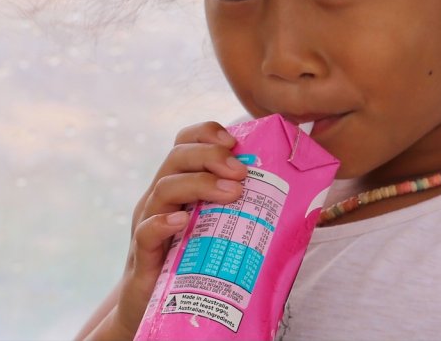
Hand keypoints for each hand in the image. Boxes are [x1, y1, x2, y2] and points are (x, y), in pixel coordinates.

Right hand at [98, 121, 247, 338]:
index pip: (184, 143)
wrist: (157, 308)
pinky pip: (147, 231)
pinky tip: (184, 222)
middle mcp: (159, 198)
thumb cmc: (193, 263)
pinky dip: (164, 222)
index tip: (233, 140)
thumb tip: (298, 201)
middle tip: (242, 171)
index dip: (205, 133)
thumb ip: (240, 210)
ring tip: (232, 193)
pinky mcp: (142, 255)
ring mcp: (148, 223)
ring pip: (164, 188)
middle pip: (176, 157)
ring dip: (200, 184)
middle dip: (211, 156)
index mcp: (178, 184)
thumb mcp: (215, 228)